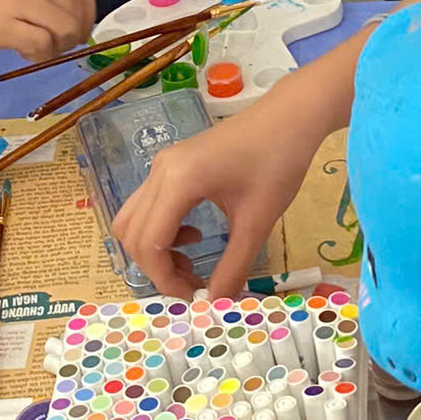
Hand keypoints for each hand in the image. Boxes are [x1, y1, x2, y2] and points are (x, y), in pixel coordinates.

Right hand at [0, 0, 96, 60]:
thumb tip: (59, 6)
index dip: (86, 12)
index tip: (79, 27)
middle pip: (77, 10)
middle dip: (75, 33)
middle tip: (61, 45)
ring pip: (64, 29)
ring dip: (57, 46)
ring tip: (38, 49)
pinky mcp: (3, 24)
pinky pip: (41, 45)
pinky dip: (39, 55)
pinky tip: (24, 53)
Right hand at [112, 102, 315, 298]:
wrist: (289, 117)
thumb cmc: (278, 163)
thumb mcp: (257, 222)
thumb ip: (234, 266)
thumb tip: (215, 302)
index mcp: (178, 182)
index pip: (149, 243)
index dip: (165, 279)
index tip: (193, 296)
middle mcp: (160, 171)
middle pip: (131, 233)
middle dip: (155, 267)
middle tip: (191, 283)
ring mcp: (162, 164)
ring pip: (133, 218)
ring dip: (153, 248)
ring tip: (189, 261)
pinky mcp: (171, 163)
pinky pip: (148, 204)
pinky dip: (160, 229)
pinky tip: (192, 234)